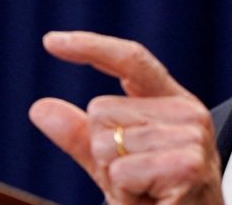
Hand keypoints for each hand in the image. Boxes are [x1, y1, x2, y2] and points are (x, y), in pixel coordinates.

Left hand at [29, 31, 223, 203]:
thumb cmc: (158, 200)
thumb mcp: (113, 164)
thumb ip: (80, 136)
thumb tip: (40, 108)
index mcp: (173, 102)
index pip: (131, 60)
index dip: (91, 46)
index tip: (51, 42)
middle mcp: (188, 112)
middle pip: (101, 110)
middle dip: (104, 154)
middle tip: (137, 180)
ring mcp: (192, 137)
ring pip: (107, 144)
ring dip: (116, 179)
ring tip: (148, 193)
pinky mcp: (187, 165)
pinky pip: (120, 173)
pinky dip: (126, 195)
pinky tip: (153, 201)